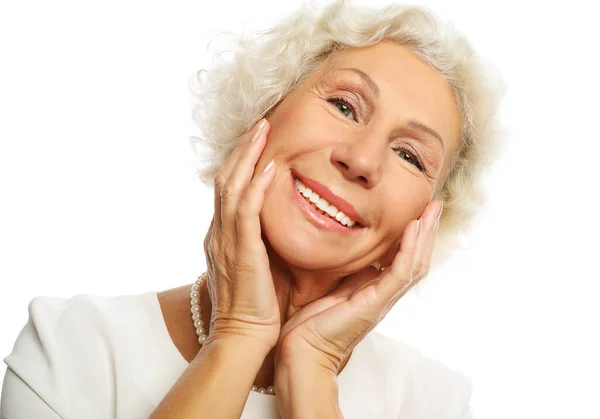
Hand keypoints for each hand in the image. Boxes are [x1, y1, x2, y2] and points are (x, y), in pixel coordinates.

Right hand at [203, 118, 280, 351]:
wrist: (244, 336)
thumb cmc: (255, 305)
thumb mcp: (256, 264)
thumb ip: (260, 240)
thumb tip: (278, 222)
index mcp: (223, 235)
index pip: (229, 188)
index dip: (241, 161)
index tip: (260, 139)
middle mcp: (219, 232)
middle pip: (226, 178)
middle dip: (242, 149)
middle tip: (260, 123)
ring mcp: (225, 240)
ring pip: (231, 187)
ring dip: (247, 156)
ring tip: (263, 130)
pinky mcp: (239, 252)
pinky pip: (245, 211)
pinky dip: (256, 186)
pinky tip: (270, 167)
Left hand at [273, 200, 443, 373]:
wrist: (302, 351)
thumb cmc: (312, 324)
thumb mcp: (334, 289)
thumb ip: (349, 274)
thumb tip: (357, 255)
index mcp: (375, 290)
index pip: (403, 259)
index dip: (414, 236)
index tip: (420, 211)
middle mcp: (385, 295)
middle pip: (416, 259)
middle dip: (427, 231)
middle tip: (435, 204)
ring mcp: (383, 300)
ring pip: (415, 264)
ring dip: (425, 235)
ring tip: (432, 209)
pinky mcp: (375, 304)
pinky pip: (400, 272)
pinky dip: (409, 249)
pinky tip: (414, 228)